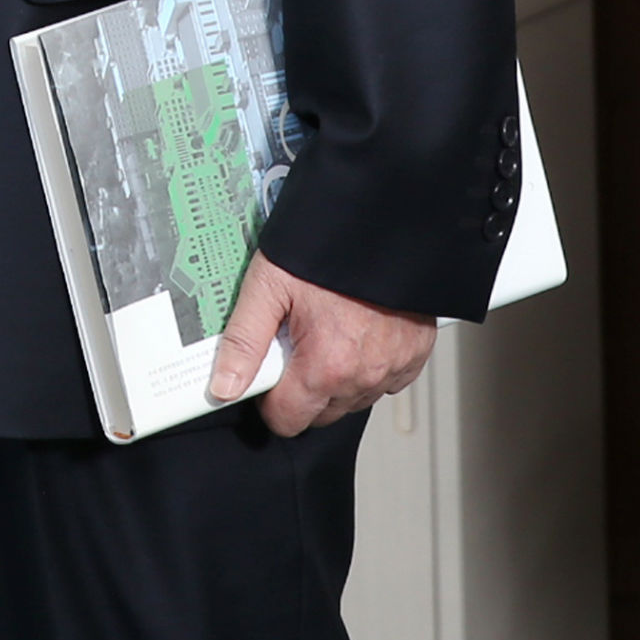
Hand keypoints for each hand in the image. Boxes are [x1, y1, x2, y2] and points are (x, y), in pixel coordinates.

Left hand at [210, 255, 433, 436]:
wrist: (380, 219)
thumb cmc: (328, 246)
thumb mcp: (269, 285)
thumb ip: (243, 341)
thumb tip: (224, 386)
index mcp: (325, 367)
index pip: (287, 420)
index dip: (269, 397)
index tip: (269, 369)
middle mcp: (363, 376)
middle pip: (320, 414)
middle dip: (302, 387)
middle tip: (298, 339)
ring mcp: (393, 368)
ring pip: (352, 399)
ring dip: (336, 378)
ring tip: (327, 329)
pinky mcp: (414, 356)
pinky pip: (384, 380)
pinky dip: (368, 365)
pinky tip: (357, 331)